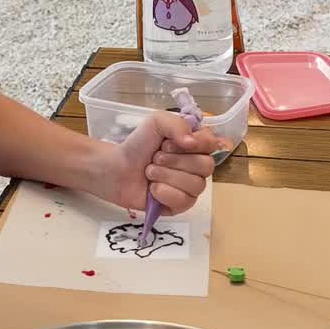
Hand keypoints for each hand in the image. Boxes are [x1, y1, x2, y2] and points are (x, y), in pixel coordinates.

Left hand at [98, 111, 226, 214]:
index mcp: (195, 145)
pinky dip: (165, 193)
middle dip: (175, 160)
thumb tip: (191, 142)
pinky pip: (185, 201)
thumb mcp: (156, 122)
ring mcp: (190, 188)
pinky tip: (152, 189)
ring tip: (150, 172)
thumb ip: (177, 124)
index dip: (198, 143)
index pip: (213, 144)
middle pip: (206, 166)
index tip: (171, 142)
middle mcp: (196, 166)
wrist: (116, 168)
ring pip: (196, 185)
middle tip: (155, 157)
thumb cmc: (138, 144)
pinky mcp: (180, 205)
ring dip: (166, 175)